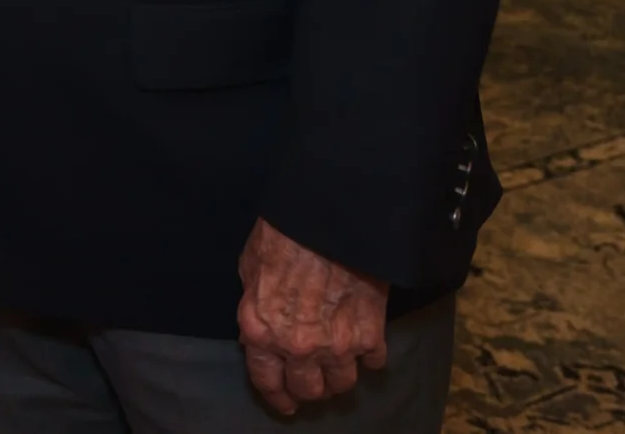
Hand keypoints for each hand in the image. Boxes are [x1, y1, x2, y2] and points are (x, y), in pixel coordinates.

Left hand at [236, 217, 387, 413]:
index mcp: (261, 331)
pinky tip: (365, 346)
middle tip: (313, 382)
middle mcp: (298, 347)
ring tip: (338, 366)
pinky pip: (374, 361)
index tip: (285, 403)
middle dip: (309, 389)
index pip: (267, 381)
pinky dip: (370, 357)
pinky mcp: (370, 334)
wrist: (327, 219)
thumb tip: (262, 325)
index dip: (277, 396)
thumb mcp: (250, 268)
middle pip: (309, 390)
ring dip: (339, 377)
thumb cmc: (281, 235)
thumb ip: (255, 305)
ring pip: (343, 384)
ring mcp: (336, 345)